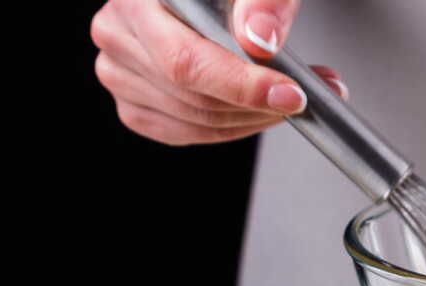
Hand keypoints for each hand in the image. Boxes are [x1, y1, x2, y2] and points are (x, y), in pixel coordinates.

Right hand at [91, 0, 346, 144]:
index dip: (243, 85)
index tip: (291, 94)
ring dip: (256, 118)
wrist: (206, 0)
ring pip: (197, 120)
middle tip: (307, 96)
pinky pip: (189, 133)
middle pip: (194, 97)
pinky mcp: (135, 104)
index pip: (186, 61)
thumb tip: (259, 38)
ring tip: (294, 97)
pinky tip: (262, 109)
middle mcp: (117, 33)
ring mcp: (119, 73)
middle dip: (261, 104)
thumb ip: (265, 1)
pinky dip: (235, 127)